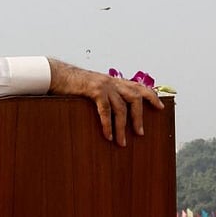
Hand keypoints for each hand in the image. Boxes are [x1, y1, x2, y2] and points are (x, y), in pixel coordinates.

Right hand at [47, 58, 163, 146]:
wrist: (55, 74)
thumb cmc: (71, 84)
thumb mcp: (90, 86)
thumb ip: (102, 94)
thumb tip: (109, 108)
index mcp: (112, 80)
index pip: (137, 86)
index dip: (151, 96)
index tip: (160, 107)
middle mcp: (111, 81)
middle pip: (135, 98)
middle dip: (139, 117)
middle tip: (140, 133)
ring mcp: (104, 85)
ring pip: (121, 107)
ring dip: (123, 127)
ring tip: (122, 142)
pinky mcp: (94, 90)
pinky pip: (106, 110)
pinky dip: (107, 124)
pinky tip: (108, 135)